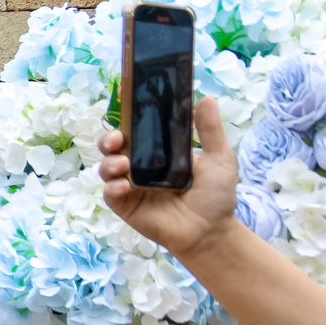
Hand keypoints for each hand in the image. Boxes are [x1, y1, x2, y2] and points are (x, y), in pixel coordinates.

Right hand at [99, 95, 240, 259]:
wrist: (211, 231)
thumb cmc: (215, 195)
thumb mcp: (218, 159)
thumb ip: (209, 130)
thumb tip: (205, 98)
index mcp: (159, 151)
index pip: (138, 128)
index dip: (126, 112)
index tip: (122, 93)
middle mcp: (141, 166)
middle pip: (113, 146)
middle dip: (108, 138)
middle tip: (117, 138)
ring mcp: (131, 186)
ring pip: (107, 167)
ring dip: (109, 162)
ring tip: (123, 165)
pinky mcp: (126, 206)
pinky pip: (110, 193)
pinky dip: (113, 187)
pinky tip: (125, 187)